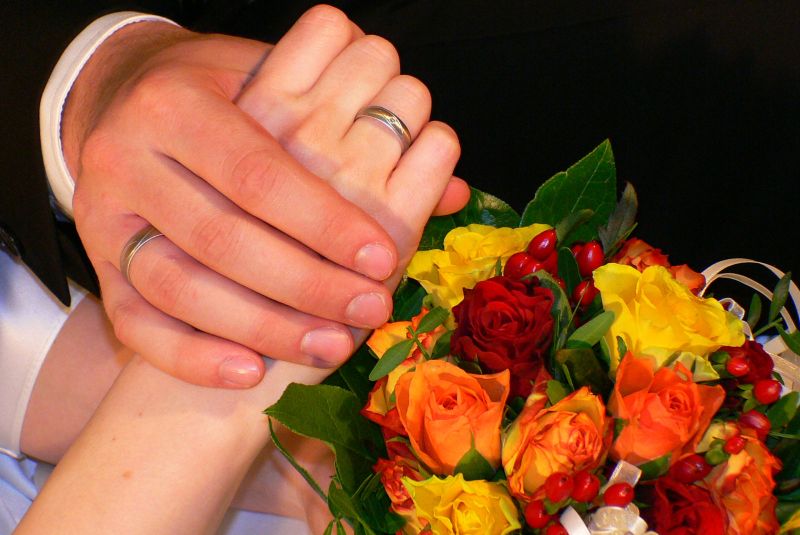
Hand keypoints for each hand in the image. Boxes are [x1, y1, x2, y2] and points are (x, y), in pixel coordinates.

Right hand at [63, 16, 466, 387]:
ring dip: (261, 326)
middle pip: (221, 237)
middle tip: (372, 310)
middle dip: (305, 283)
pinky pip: (134, 323)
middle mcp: (128, 156)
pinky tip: (249, 374)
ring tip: (332, 347)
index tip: (383, 258)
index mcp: (176, 104)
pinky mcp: (98, 265)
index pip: (257, 172)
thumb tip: (452, 189)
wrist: (124, 104)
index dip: (322, 220)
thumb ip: (356, 130)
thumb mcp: (280, 89)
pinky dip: (189, 356)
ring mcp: (104, 217)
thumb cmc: (222, 101)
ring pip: (180, 288)